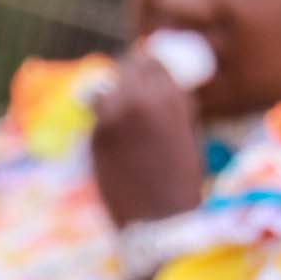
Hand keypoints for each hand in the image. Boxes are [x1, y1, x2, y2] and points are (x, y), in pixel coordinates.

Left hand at [90, 53, 207, 228]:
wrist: (161, 218)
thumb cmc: (182, 180)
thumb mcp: (186, 133)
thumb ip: (171, 106)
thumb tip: (161, 86)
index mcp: (171, 97)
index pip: (152, 61)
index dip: (148, 63)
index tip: (145, 64)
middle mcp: (139, 100)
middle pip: (126, 68)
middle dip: (128, 73)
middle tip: (128, 79)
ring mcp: (112, 117)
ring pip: (105, 89)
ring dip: (111, 93)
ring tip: (118, 105)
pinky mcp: (94, 136)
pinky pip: (97, 116)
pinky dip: (104, 119)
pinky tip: (114, 132)